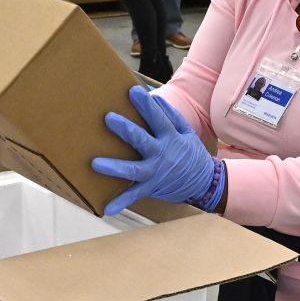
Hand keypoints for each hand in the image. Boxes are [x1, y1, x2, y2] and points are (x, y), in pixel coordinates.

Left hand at [91, 86, 216, 214]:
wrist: (205, 183)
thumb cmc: (191, 153)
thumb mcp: (186, 132)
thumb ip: (171, 115)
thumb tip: (154, 97)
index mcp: (171, 137)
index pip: (157, 118)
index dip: (145, 105)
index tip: (132, 91)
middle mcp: (161, 154)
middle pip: (141, 140)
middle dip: (126, 130)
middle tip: (108, 118)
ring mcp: (155, 173)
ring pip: (133, 170)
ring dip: (114, 167)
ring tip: (95, 163)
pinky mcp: (150, 187)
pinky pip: (133, 195)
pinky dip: (120, 202)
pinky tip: (105, 209)